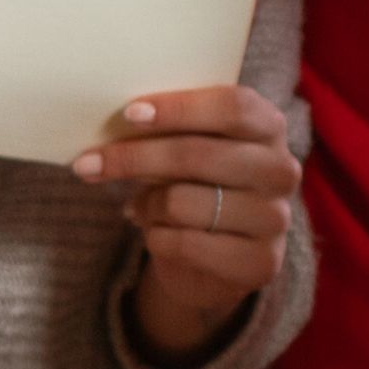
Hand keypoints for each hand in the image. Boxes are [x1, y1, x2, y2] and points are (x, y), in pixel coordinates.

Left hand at [80, 82, 300, 365]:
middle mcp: (281, 169)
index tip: (129, 114)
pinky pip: (187, 243)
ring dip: (147, 204)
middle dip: (134, 158)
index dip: (179, 108)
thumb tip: (112, 127)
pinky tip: (156, 234)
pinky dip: (157, 237)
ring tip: (137, 207)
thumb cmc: (197, 187)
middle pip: (200, 154)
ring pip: (185, 201)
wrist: (218, 260)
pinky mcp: (262, 262)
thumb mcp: (189, 150)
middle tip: (87, 163)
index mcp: (269, 127)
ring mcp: (276, 218)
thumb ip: (168, 133)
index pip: (232, 106)